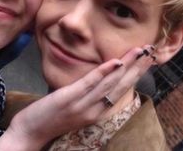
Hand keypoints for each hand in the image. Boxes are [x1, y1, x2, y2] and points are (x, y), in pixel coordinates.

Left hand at [0, 45, 154, 150]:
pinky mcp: (70, 97)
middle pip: (122, 84)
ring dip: (127, 65)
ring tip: (140, 51)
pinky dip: (104, 72)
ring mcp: (84, 103)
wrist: (31, 132)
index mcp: (99, 109)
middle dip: (138, 67)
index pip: (123, 88)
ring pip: (110, 82)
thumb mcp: (81, 107)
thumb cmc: (57, 117)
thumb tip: (106, 78)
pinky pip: (90, 83)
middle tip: (151, 51)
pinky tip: (115, 62)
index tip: (148, 60)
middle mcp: (96, 108)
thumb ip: (94, 94)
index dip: (137, 74)